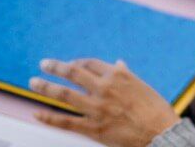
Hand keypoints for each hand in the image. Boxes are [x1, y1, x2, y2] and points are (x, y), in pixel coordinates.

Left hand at [31, 59, 179, 146]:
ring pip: (64, 95)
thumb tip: (118, 63)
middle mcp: (104, 88)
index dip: (76, 62)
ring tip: (33, 82)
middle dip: (55, 67)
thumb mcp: (142, 86)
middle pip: (73, 72)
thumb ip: (125, 75)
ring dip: (46, 87)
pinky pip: (66, 122)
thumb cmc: (155, 109)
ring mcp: (97, 108)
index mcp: (117, 75)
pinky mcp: (94, 128)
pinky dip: (49, 117)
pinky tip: (37, 113)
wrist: (161, 132)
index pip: (89, 63)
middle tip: (44, 64)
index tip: (69, 64)